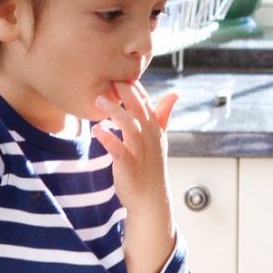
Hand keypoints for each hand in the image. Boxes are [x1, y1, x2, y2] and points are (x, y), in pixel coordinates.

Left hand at [92, 80, 176, 218]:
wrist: (151, 199)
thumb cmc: (151, 167)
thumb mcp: (160, 138)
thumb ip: (163, 114)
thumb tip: (175, 93)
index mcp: (155, 129)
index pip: (146, 103)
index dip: (135, 87)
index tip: (121, 72)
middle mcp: (150, 138)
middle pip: (139, 110)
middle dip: (126, 93)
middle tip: (111, 78)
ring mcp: (140, 152)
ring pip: (129, 126)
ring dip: (115, 112)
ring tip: (99, 101)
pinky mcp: (128, 166)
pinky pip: (118, 150)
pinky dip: (108, 139)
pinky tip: (97, 130)